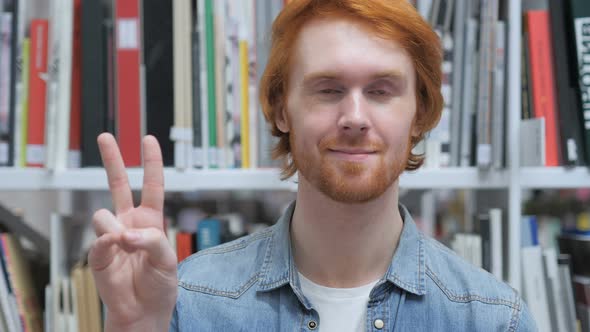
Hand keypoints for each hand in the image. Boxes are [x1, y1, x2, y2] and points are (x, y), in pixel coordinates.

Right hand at [88, 133, 177, 330]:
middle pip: (119, 184)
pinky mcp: (98, 253)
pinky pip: (98, 240)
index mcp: (151, 220)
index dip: (151, 163)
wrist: (144, 311)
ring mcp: (112, 236)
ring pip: (103, 215)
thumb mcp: (168, 259)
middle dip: (112, 160)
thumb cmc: (160, 285)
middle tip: (105, 137)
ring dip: (115, 229)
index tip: (149, 139)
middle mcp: (130, 222)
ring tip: (125, 245)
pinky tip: (116, 249)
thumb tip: (123, 234)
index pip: (153, 185)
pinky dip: (108, 244)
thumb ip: (151, 240)